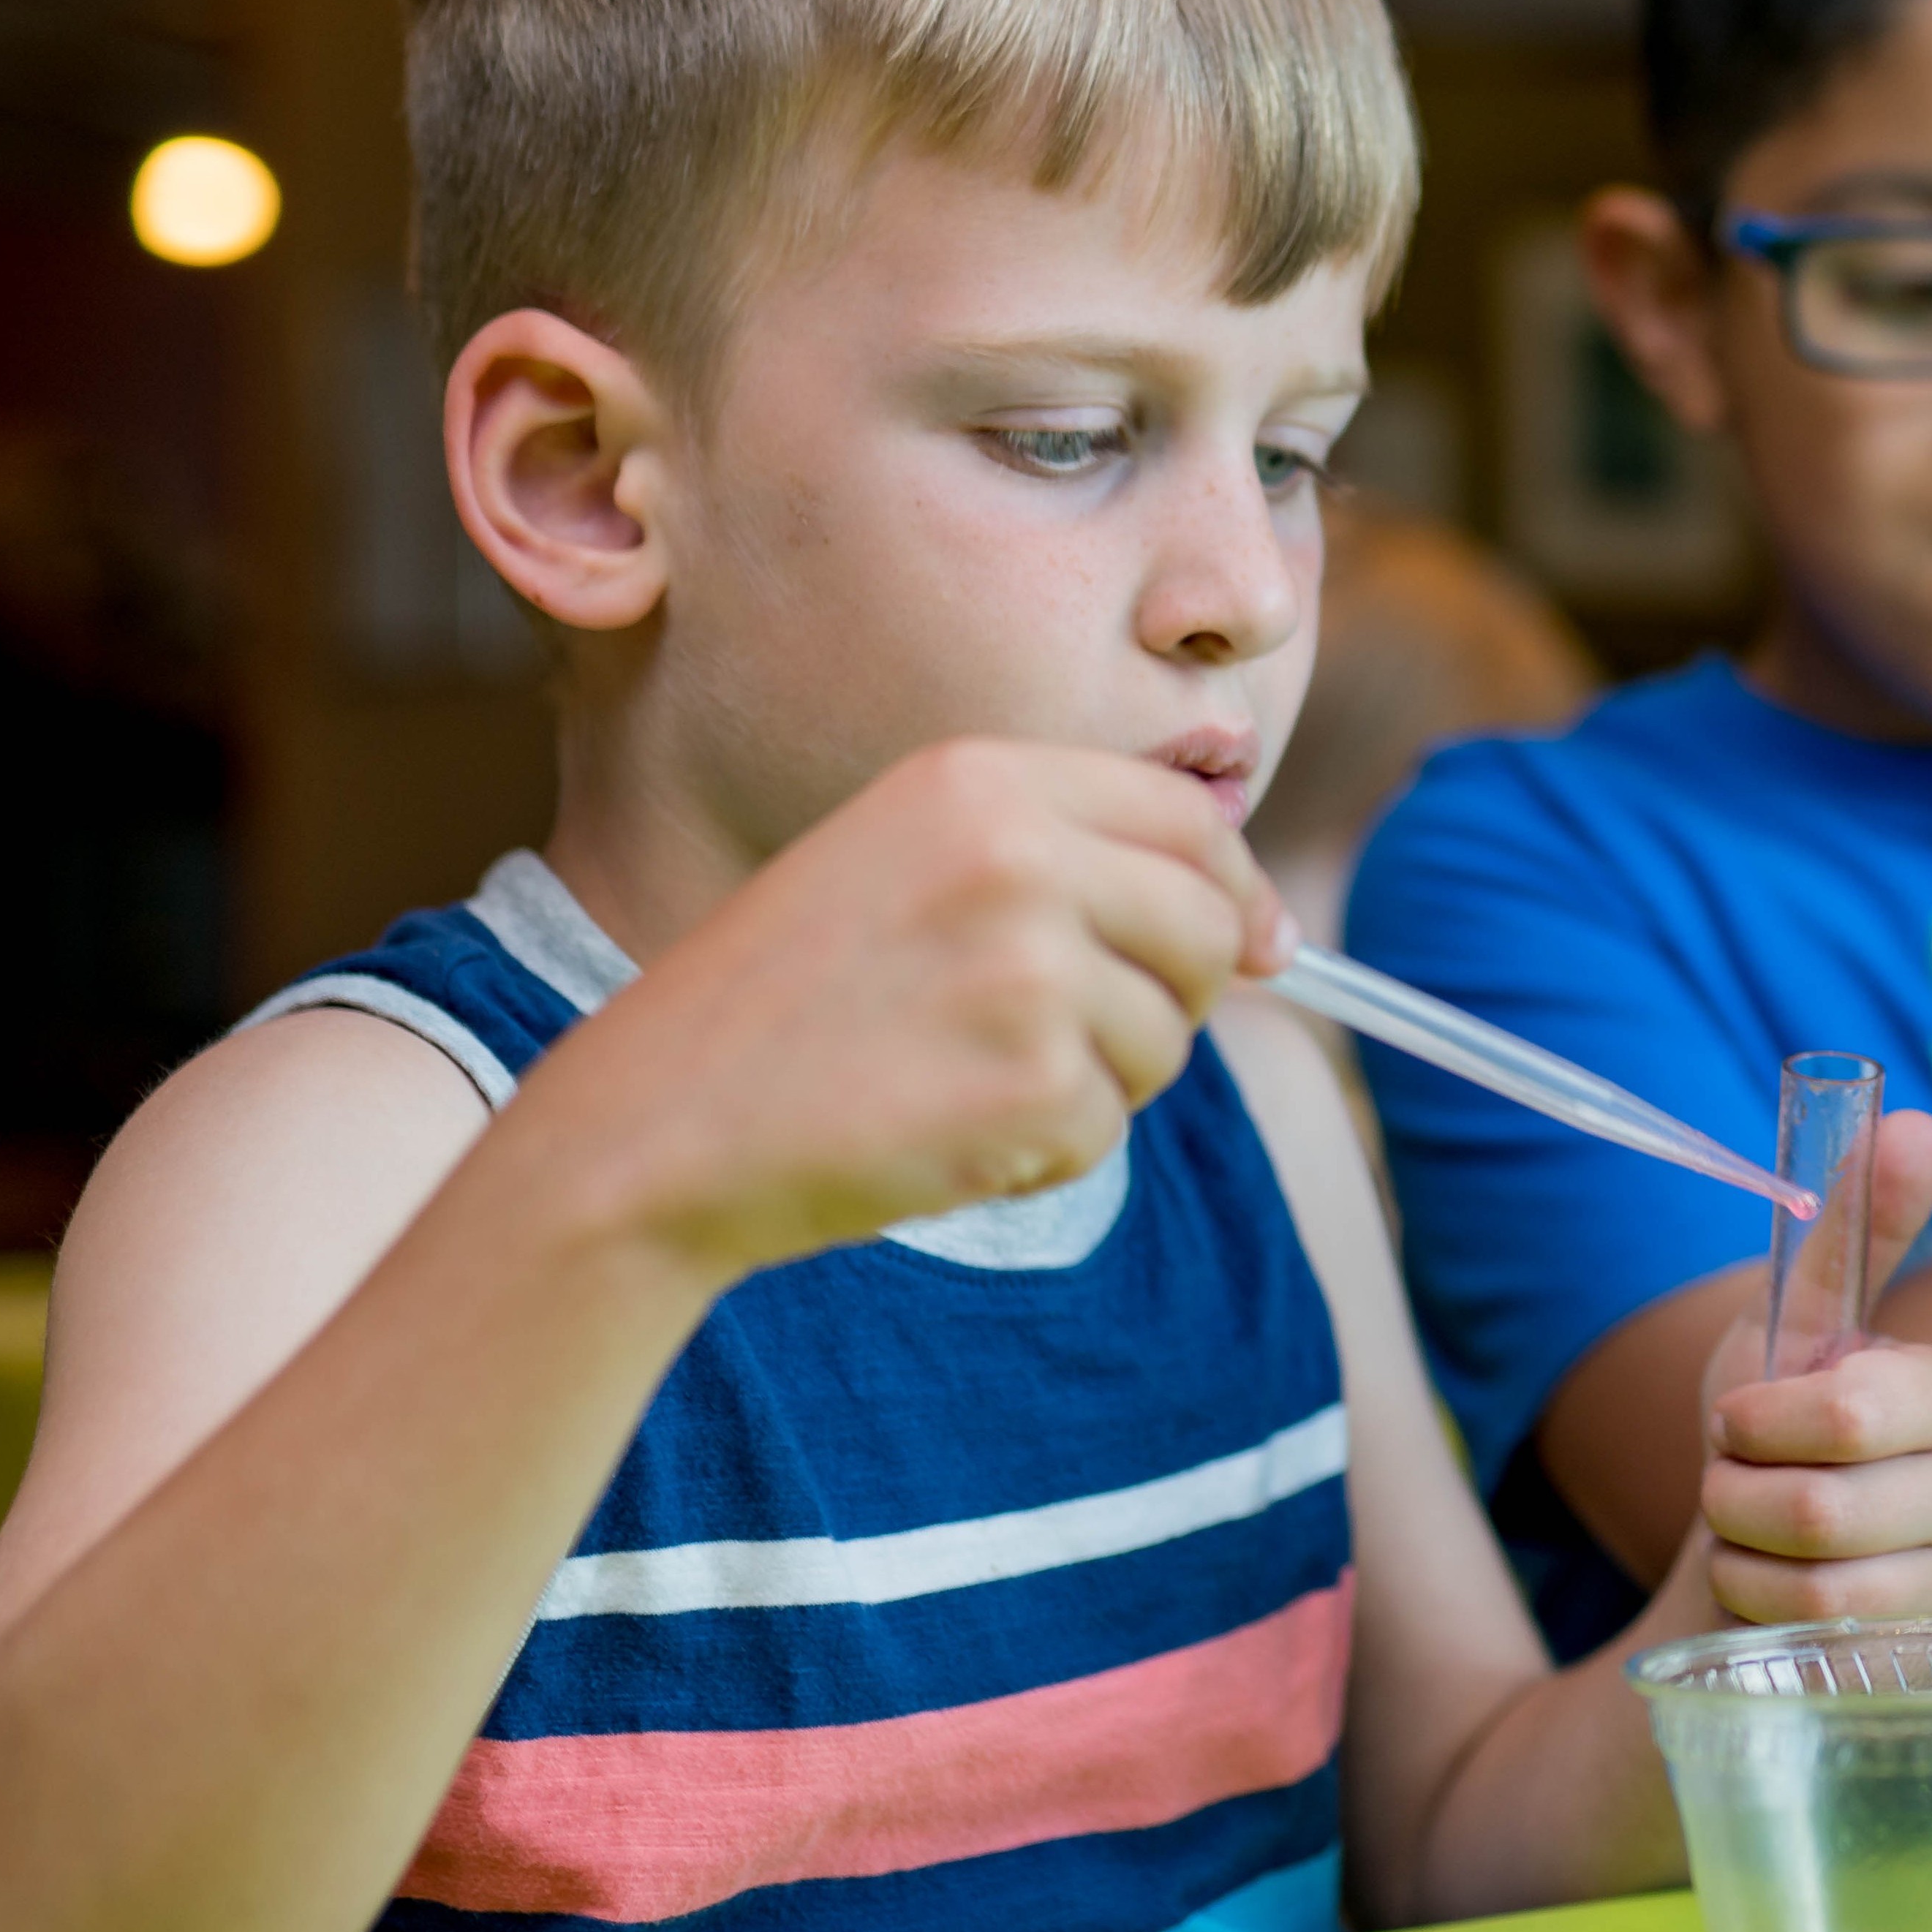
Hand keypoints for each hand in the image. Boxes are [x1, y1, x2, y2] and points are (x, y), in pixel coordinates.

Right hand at [528, 739, 1289, 1277]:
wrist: (658, 1122)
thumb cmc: (787, 1005)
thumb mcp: (911, 867)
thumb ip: (1073, 867)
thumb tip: (1273, 934)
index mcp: (981, 781)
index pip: (1189, 820)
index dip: (1233, 892)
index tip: (1252, 947)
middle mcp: (1017, 856)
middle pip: (1207, 927)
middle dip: (1170, 995)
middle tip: (1060, 1036)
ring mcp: (1029, 971)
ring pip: (1166, 1039)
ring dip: (1095, 1081)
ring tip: (964, 1076)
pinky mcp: (1032, 1086)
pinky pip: (1107, 1128)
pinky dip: (1045, 1149)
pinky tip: (943, 1131)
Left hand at [1694, 1111, 1931, 1624]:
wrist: (1755, 1557)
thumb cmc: (1774, 1434)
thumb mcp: (1793, 1327)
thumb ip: (1853, 1227)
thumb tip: (1917, 1120)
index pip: (1853, 1411)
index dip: (1760, 1422)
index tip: (1737, 1422)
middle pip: (1826, 1504)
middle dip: (1737, 1493)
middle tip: (1729, 1481)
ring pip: (1819, 1577)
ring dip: (1741, 1551)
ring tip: (1746, 1534)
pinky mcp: (1925, 1649)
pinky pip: (1815, 1635)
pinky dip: (1754, 1607)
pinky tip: (1763, 1589)